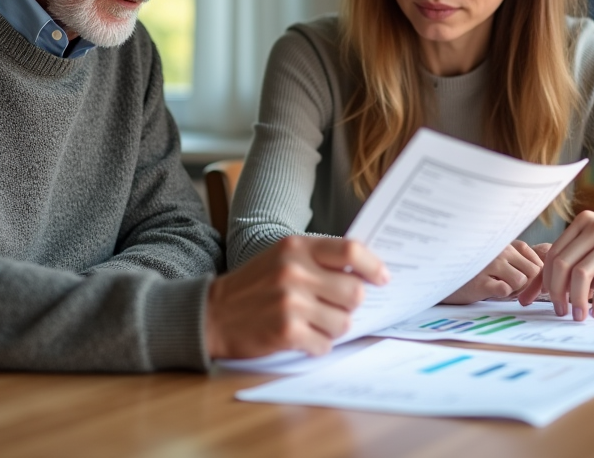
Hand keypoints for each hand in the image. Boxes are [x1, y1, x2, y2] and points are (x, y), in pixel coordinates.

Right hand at [205, 236, 388, 358]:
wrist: (211, 314)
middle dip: (350, 305)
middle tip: (335, 307)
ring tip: (313, 323)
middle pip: (354, 292)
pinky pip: (325, 344)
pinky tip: (301, 338)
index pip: (350, 251)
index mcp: (296, 247)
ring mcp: (291, 302)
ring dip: (333, 328)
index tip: (382, 278)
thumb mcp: (281, 257)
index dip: (373, 266)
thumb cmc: (253, 286)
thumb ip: (317, 259)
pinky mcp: (286, 331)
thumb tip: (364, 273)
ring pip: (343, 322)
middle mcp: (295, 271)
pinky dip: (318, 345)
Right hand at [442, 240, 543, 303]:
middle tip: (515, 291)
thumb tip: (544, 273)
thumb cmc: (472, 270)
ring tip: (501, 290)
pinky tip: (491, 291)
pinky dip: (503, 294)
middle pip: (534, 271)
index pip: (537, 261)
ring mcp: (488, 264)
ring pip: (522, 281)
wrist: (442, 278)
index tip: (529, 286)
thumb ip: (518, 261)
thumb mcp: (496, 259)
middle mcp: (498, 250)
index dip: (538, 277)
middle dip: (529, 285)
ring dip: (516, 291)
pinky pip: (505, 289)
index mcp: (505, 243)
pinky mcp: (479, 281)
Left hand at [516, 211, 593, 319]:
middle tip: (560, 311)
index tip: (545, 300)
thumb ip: (564, 267)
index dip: (546, 280)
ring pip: (582, 274)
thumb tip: (528, 296)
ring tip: (578, 315)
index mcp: (582, 222)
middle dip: (558, 292)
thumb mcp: (589, 253)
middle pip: (564, 264)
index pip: (554, 254)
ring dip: (577, 300)